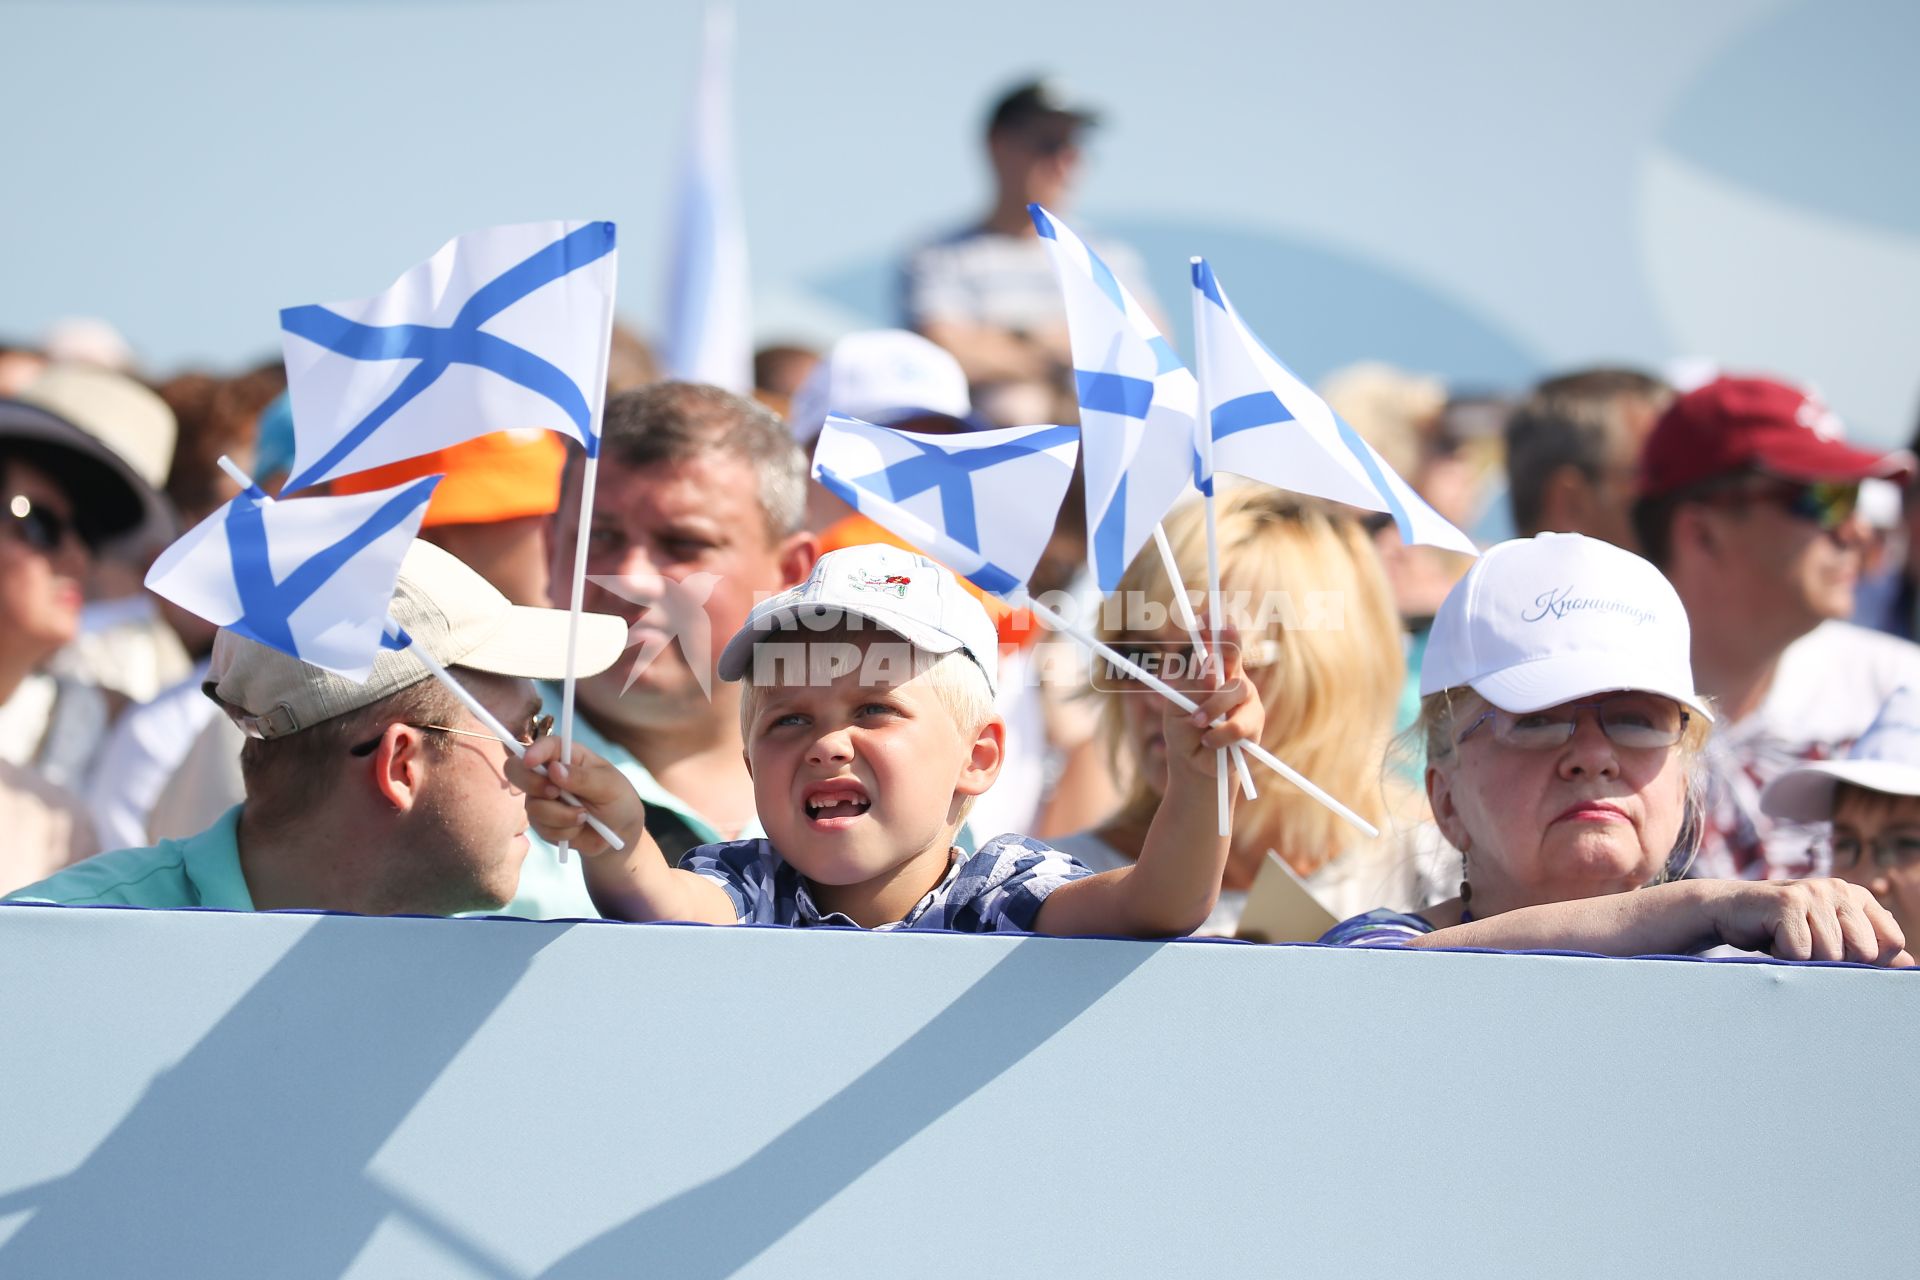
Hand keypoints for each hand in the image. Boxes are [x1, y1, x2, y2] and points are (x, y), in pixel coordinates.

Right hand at [506, 735, 644, 859]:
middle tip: (555, 793)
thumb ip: (582, 778)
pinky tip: (578, 828)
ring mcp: (541, 798)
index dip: (533, 751)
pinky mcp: (541, 822)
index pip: (543, 745)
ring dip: (560, 815)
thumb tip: (554, 769)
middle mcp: (548, 774)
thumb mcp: (608, 786)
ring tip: (584, 816)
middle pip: (517, 770)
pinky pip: (540, 828)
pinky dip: (563, 831)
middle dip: (533, 784)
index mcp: (567, 755)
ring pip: (532, 806)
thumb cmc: (617, 800)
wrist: (619, 833)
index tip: (531, 761)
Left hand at [1159, 628, 1264, 783]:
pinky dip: (1221, 733)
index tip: (1204, 614)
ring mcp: (1245, 697)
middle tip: (1226, 625)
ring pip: (1234, 689)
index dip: (1211, 627)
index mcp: (1208, 672)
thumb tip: (1209, 670)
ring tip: (1197, 723)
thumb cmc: (1184, 734)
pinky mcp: (1254, 720)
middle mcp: (1230, 678)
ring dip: (1212, 707)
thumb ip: (1191, 689)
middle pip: (1232, 653)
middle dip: (1229, 638)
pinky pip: (1239, 722)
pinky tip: (1210, 741)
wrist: (1197, 766)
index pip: (1211, 644)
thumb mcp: (1177, 710)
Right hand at [1700, 878, 1912, 966]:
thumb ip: (1870, 949)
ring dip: (1805, 960)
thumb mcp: (1831, 937)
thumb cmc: (1783, 928)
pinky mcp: (1787, 903)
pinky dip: (1783, 956)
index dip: (1867, 960)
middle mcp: (1840, 889)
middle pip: (1864, 952)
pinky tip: (1772, 940)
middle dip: (1834, 962)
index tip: (1837, 953)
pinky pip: (1800, 953)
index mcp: (1858, 897)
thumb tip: (1911, 964)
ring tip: (1786, 941)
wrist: (1729, 910)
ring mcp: (1813, 893)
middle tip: (1808, 947)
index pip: (1892, 942)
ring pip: (1830, 956)